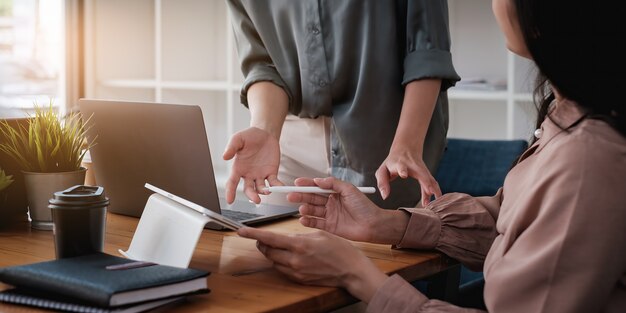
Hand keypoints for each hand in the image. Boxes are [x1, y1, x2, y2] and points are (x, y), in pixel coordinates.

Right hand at [222, 127, 282, 203]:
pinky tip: (280, 187)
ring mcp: (260, 175)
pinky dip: (277, 186)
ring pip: (261, 188)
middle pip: (248, 189)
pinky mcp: (271, 172)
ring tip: (267, 191)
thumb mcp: (238, 139)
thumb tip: (224, 156)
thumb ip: (231, 147)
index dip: (230, 192)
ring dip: (264, 192)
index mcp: (238, 168)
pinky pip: (274, 182)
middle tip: (256, 200)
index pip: (232, 182)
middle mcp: (248, 174)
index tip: (230, 200)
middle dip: (252, 195)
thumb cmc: (248, 137)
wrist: (264, 133)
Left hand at [237, 227, 387, 302]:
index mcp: (299, 245)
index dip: (253, 234)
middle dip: (261, 243)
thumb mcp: (319, 234)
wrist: (351, 270)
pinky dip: (280, 262)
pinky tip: (288, 256)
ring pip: (273, 261)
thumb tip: (285, 238)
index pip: (269, 238)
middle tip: (261, 237)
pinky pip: (282, 269)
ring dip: (271, 253)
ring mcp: (296, 271)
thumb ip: (298, 236)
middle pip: (267, 251)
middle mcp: (294, 260)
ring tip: (276, 246)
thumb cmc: (339, 249)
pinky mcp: (299, 279)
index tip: (241, 230)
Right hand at [287, 177, 381, 241]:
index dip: (307, 185)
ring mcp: (329, 215)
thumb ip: (333, 183)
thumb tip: (317, 180)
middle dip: (301, 196)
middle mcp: (331, 203)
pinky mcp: (329, 227)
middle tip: (291, 195)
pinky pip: (315, 223)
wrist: (373, 224)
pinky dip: (308, 221)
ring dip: (305, 208)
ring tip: (302, 208)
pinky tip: (303, 219)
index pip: (318, 187)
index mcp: (335, 192)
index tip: (297, 183)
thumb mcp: (349, 189)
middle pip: (312, 198)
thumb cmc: (364, 206)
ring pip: (313, 210)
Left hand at [375, 147, 441, 206]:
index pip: (400, 166)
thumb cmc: (392, 163)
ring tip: (436, 201)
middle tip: (430, 192)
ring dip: (434, 189)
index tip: (403, 175)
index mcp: (399, 163)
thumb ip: (382, 183)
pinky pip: (432, 183)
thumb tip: (385, 196)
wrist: (405, 149)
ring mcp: (421, 169)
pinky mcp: (427, 173)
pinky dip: (436, 191)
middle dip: (426, 182)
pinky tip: (438, 199)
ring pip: (429, 178)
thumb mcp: (382, 171)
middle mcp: (413, 165)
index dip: (402, 170)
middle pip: (421, 172)